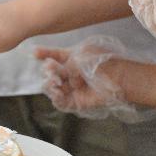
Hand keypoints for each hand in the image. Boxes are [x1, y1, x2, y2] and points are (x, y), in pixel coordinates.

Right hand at [36, 35, 155, 122]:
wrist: (120, 79)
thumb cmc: (105, 63)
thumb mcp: (83, 55)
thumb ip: (69, 63)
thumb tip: (63, 77)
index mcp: (72, 58)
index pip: (54, 55)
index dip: (43, 53)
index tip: (34, 52)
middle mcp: (70, 73)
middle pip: (50, 72)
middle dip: (47, 70)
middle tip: (51, 68)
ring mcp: (72, 88)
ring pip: (51, 88)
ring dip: (49, 84)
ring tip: (55, 81)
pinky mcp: (76, 102)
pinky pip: (60, 102)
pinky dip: (56, 98)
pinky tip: (58, 92)